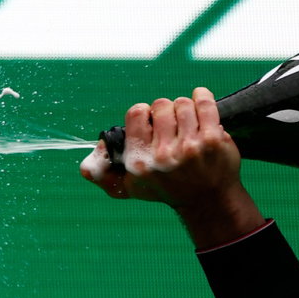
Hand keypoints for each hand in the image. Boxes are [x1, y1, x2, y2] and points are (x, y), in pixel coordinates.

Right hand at [80, 86, 262, 248]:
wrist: (207, 200)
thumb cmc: (165, 189)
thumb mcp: (129, 188)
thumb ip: (103, 175)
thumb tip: (85, 169)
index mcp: (139, 162)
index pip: (137, 114)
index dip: (143, 112)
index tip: (150, 119)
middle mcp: (163, 155)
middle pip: (161, 105)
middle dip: (164, 110)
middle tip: (170, 121)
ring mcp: (190, 146)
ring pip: (182, 103)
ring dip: (183, 107)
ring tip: (185, 118)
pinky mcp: (213, 140)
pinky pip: (205, 104)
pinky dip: (202, 97)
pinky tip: (199, 99)